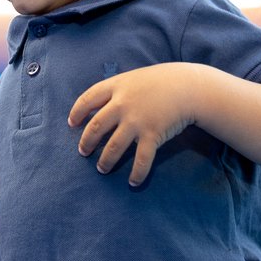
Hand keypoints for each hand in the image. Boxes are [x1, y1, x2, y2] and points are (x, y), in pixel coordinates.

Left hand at [69, 63, 201, 185]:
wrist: (189, 86)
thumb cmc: (162, 80)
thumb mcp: (135, 78)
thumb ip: (119, 89)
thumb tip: (102, 104)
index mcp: (117, 86)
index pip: (88, 99)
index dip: (77, 112)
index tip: (72, 123)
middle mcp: (122, 104)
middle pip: (96, 126)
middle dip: (87, 142)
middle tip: (83, 152)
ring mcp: (136, 120)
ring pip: (113, 147)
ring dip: (105, 160)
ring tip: (102, 169)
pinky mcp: (152, 135)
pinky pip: (141, 160)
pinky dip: (136, 173)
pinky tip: (132, 182)